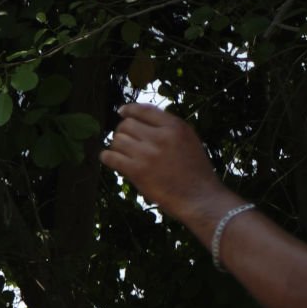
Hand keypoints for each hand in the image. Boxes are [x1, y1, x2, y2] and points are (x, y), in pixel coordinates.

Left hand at [101, 104, 236, 228]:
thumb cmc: (196, 171)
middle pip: (127, 125)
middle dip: (123, 132)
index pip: (144, 110)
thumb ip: (169, 129)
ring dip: (116, 146)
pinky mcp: (137, 171)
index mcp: (176, 127)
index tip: (122, 112)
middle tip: (126, 142)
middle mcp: (161, 137)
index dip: (129, 110)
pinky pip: (111, 157)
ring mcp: (148, 154)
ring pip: (117, 140)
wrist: (200, 197)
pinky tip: (109, 159)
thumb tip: (142, 120)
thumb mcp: (189, 140)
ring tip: (122, 154)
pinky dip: (107, 157)